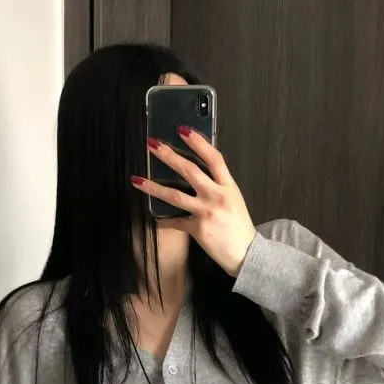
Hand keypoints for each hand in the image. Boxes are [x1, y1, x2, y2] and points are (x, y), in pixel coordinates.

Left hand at [130, 127, 255, 277]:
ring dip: (153, 187)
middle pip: (190, 171)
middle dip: (169, 155)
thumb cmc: (239, 226)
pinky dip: (164, 221)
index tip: (182, 130)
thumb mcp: (234, 199)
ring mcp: (206, 212)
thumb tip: (199, 171)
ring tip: (137, 180)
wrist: (246, 253)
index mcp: (228, 186)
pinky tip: (156, 218)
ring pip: (175, 195)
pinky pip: (175, 222)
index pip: (213, 158)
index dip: (198, 142)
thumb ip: (219, 185)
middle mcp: (217, 196)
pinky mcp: (198, 229)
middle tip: (152, 144)